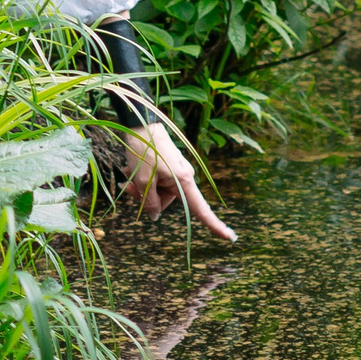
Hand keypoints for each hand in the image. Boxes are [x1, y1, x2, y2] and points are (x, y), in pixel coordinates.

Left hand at [124, 121, 236, 242]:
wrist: (141, 121)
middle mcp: (184, 177)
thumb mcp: (143, 180)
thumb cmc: (144, 150)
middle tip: (130, 186)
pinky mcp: (168, 165)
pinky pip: (156, 180)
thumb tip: (155, 216)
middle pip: (166, 201)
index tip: (231, 238)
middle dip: (147, 197)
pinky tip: (131, 170)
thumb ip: (150, 202)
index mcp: (183, 181)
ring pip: (157, 191)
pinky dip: (144, 178)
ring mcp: (176, 170)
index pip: (202, 210)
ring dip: (141, 187)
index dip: (216, 225)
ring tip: (129, 174)